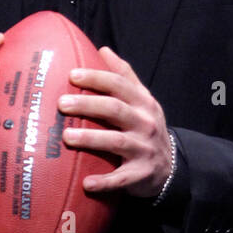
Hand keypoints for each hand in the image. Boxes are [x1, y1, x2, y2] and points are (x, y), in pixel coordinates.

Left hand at [57, 45, 172, 197]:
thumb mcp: (142, 99)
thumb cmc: (145, 127)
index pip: (119, 84)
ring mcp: (144, 149)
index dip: (96, 78)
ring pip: (116, 142)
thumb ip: (124, 75)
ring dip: (90, 139)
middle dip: (88, 105)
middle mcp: (145, 123)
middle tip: (61, 104)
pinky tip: (86, 184)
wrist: (171, 167)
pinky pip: (121, 179)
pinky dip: (104, 182)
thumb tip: (102, 49)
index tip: (72, 75)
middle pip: (115, 109)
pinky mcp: (140, 174)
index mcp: (143, 102)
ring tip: (66, 137)